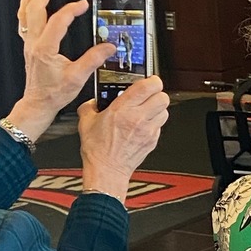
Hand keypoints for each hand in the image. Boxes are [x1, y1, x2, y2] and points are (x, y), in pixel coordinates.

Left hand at [7, 0, 113, 142]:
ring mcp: (29, 44)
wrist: (38, 104)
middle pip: (34, 10)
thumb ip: (93, 60)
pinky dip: (26, 7)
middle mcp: (34, 44)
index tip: (82, 5)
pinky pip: (24, 21)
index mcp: (45, 49)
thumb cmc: (54, 94)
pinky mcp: (29, 46)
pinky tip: (31, 1)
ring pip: (25, 13)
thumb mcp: (77, 78)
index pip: (58, 21)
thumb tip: (108, 47)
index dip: (71, 10)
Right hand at [76, 78, 169, 200]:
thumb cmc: (97, 150)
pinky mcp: (153, 140)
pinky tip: (143, 125)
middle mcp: (138, 118)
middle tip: (149, 95)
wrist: (106, 170)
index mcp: (122, 109)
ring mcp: (147, 130)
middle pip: (162, 96)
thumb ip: (89, 107)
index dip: (152, 80)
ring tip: (147, 110)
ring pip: (165, 110)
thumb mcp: (86, 122)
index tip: (149, 80)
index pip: (148, 86)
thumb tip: (93, 101)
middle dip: (157, 93)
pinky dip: (155, 123)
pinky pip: (160, 125)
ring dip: (157, 108)